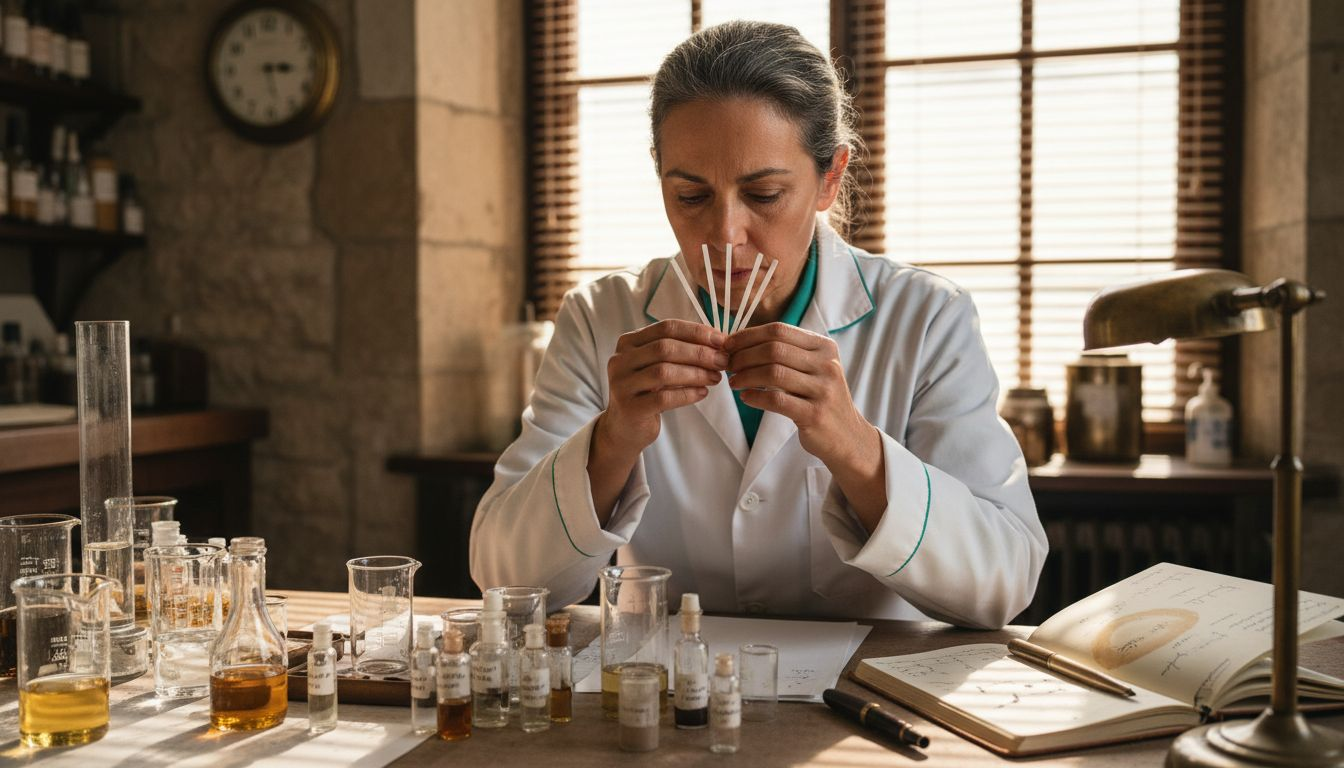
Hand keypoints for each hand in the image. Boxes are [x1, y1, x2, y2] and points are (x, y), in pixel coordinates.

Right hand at [598, 319, 727, 456]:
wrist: (625, 427)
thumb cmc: (648, 391)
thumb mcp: (658, 365)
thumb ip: (680, 350)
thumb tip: (719, 342)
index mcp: (628, 342)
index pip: (666, 327)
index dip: (696, 332)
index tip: (721, 340)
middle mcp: (620, 360)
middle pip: (665, 348)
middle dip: (699, 353)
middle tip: (723, 361)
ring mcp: (622, 384)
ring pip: (664, 372)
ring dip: (696, 373)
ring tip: (716, 377)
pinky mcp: (630, 408)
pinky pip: (664, 398)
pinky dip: (688, 394)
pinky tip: (703, 393)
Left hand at [725, 323, 886, 530]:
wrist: (847, 437)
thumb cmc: (820, 398)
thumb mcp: (814, 368)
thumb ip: (787, 352)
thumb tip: (741, 341)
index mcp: (824, 347)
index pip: (779, 330)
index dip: (748, 336)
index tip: (728, 345)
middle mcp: (827, 364)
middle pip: (774, 349)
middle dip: (743, 356)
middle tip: (728, 365)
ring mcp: (823, 390)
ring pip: (773, 373)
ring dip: (746, 376)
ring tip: (733, 382)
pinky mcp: (815, 414)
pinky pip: (777, 400)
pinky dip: (755, 397)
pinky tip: (745, 397)